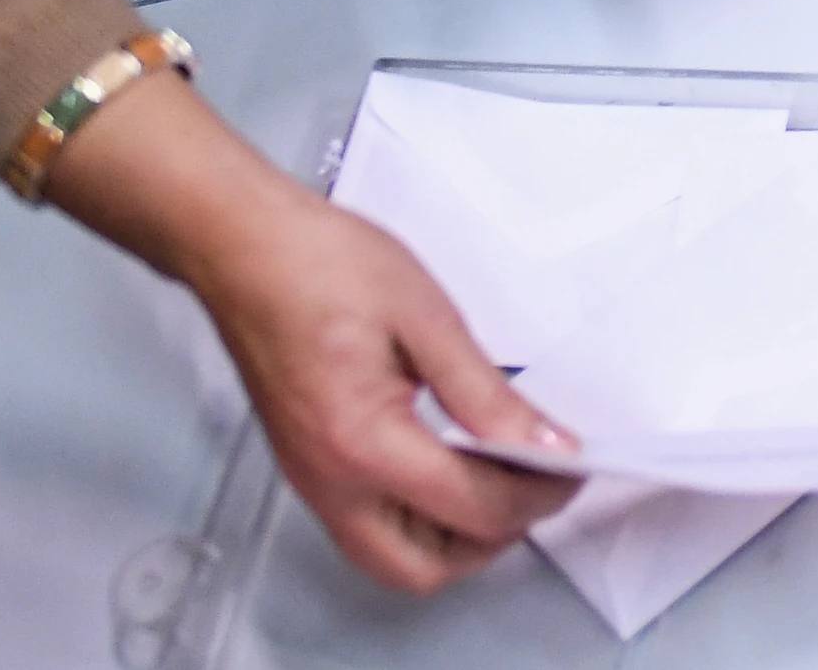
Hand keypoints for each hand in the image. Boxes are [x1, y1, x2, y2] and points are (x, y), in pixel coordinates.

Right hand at [45, 72, 578, 592]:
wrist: (242, 248)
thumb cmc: (322, 266)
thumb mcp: (426, 318)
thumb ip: (487, 394)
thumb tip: (546, 445)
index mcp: (363, 444)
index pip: (474, 509)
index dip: (539, 495)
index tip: (576, 464)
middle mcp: (330, 483)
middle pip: (424, 569)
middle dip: (492, 539)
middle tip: (537, 483)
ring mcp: (312, 482)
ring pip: (392, 558)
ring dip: (454, 538)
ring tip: (500, 476)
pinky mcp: (307, 469)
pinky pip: (369, 527)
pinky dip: (420, 518)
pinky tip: (453, 465)